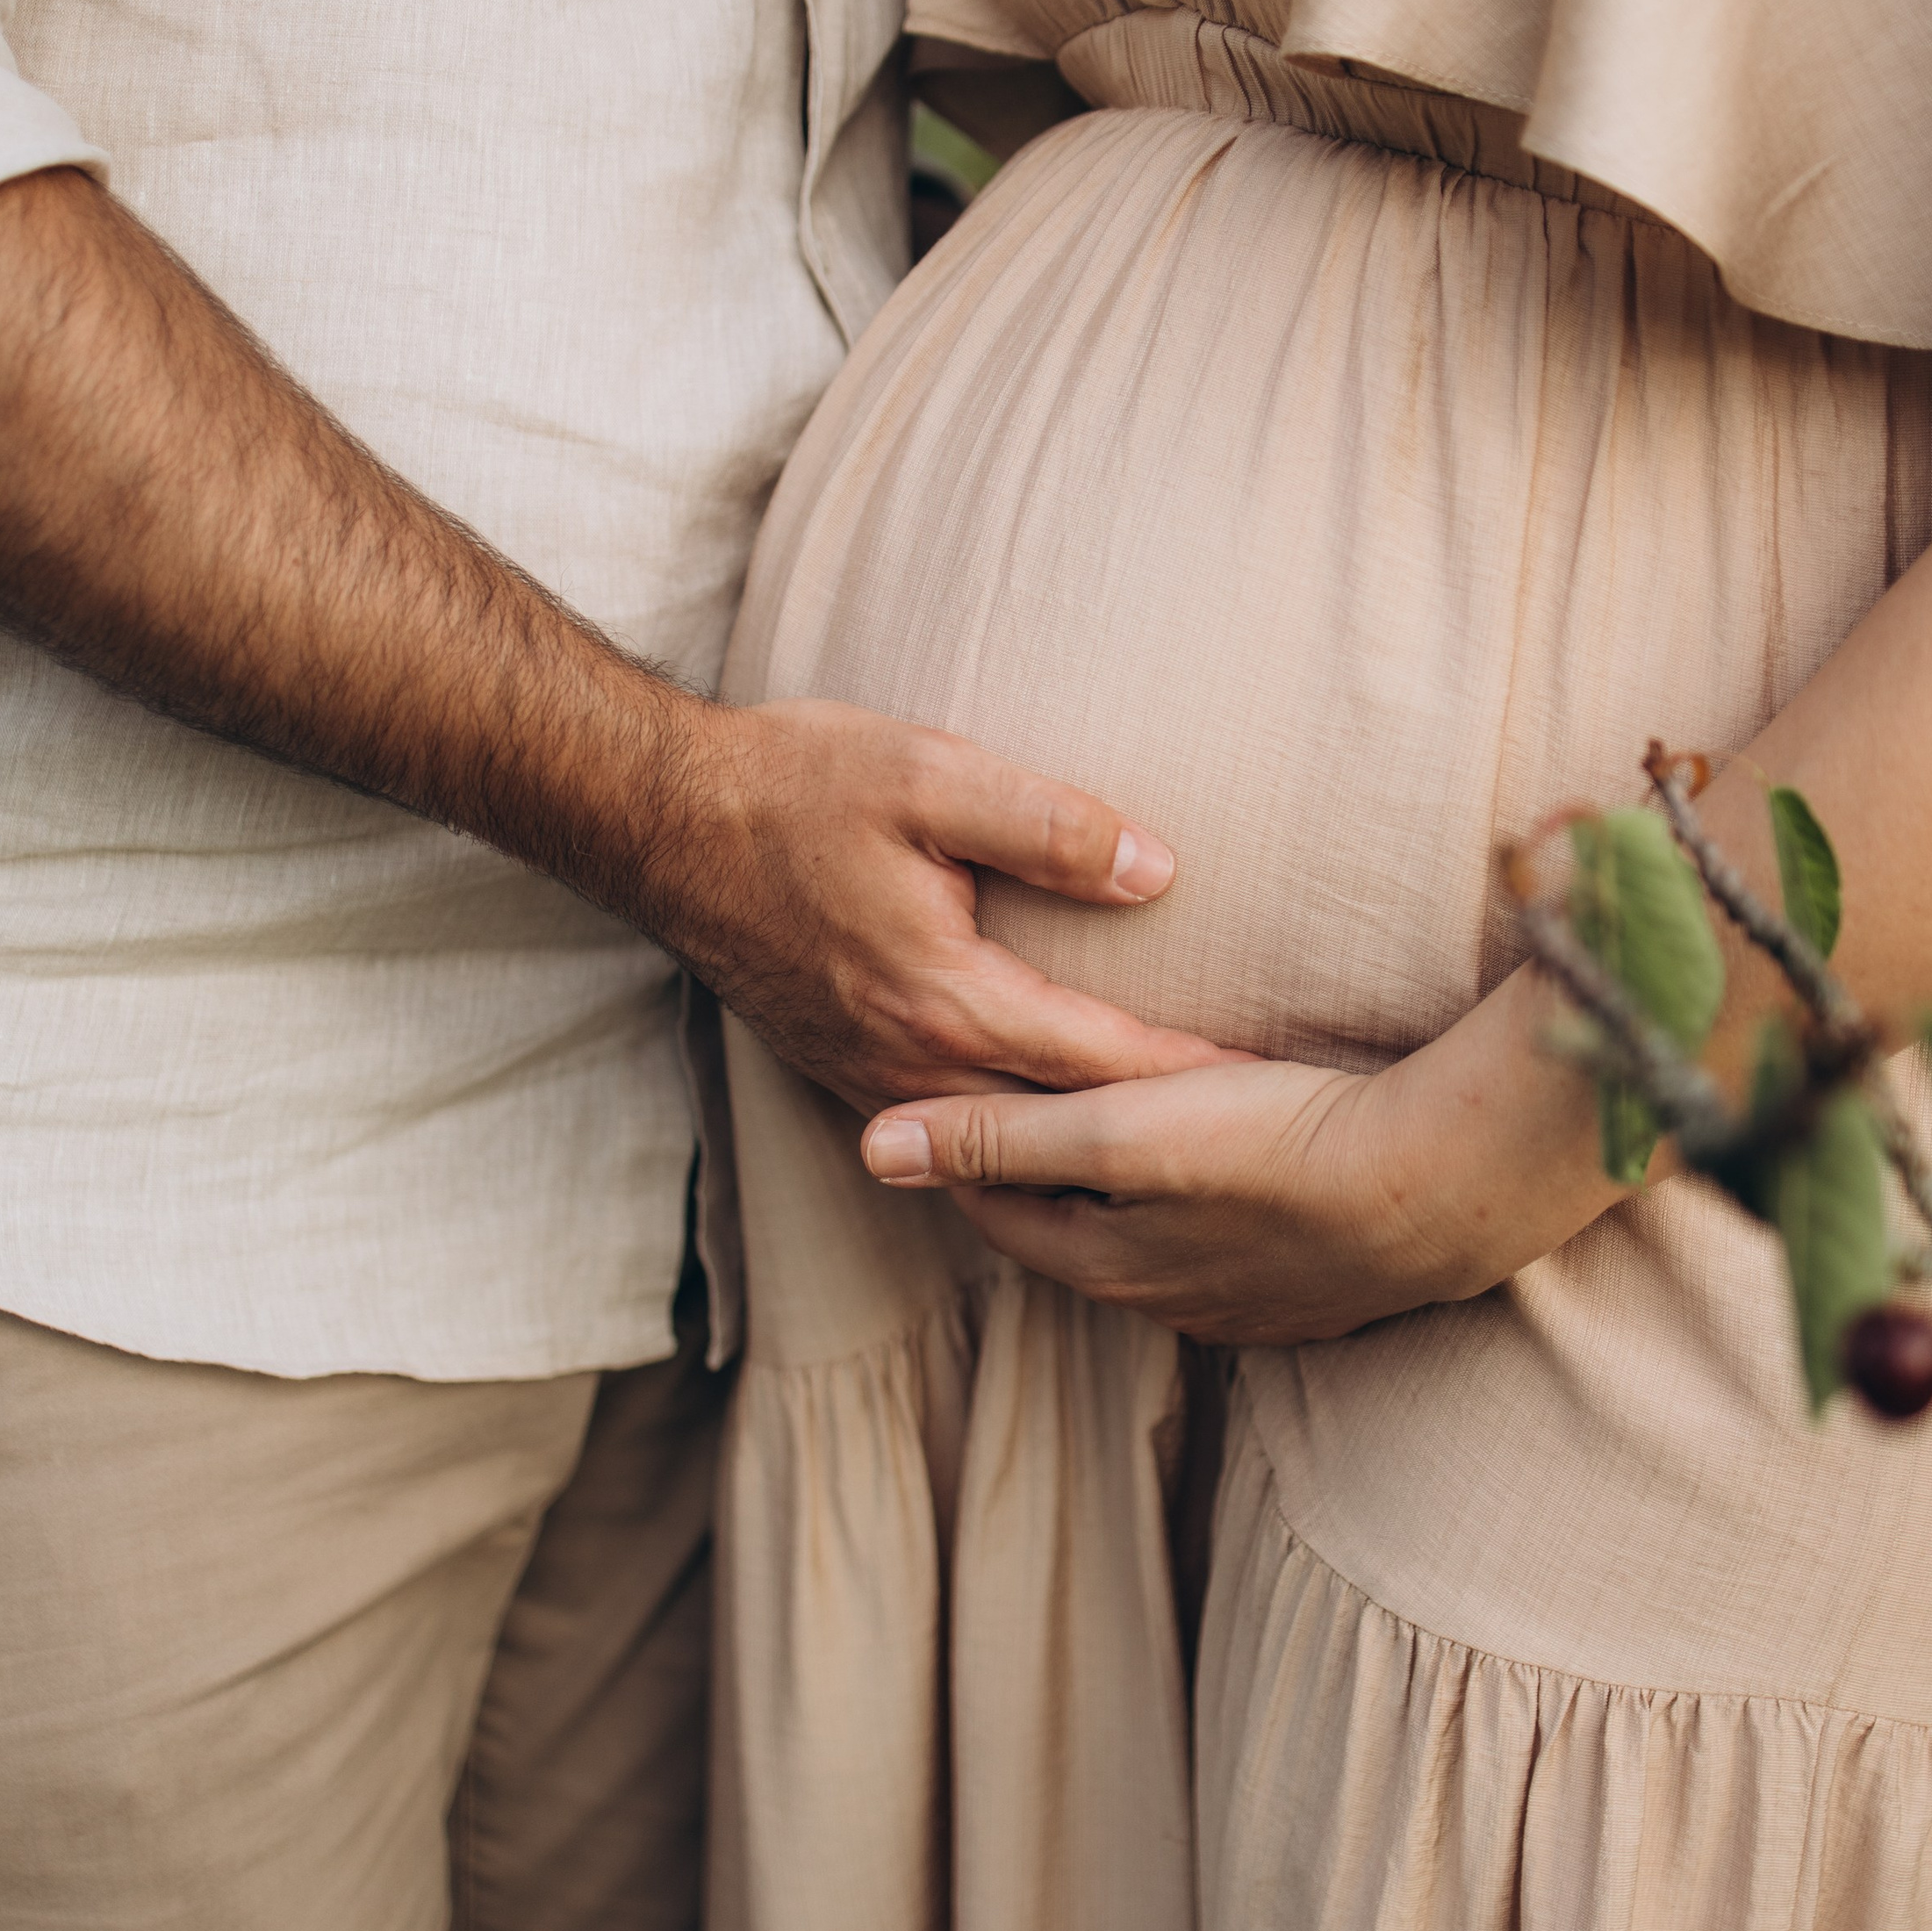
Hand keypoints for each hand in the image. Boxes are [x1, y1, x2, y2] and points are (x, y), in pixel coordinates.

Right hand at [660, 697, 1230, 1114]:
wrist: (660, 819)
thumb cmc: (793, 782)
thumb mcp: (929, 773)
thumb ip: (1048, 825)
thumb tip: (1158, 872)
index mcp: (944, 997)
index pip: (1099, 1061)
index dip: (1190, 1078)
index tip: (1272, 1091)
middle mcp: (907, 1062)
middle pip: (1060, 1125)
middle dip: (1154, 1136)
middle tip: (1253, 1146)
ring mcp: (869, 1077)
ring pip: (1002, 1142)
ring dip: (1085, 1152)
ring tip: (1174, 1157)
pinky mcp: (843, 1069)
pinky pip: (951, 1127)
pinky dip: (1015, 1140)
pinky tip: (1058, 1136)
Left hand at [857, 1054, 1478, 1344]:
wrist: (1447, 1184)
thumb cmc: (1280, 1145)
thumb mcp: (1119, 1128)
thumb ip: (999, 1135)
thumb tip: (871, 1148)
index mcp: (1108, 1264)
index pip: (999, 1209)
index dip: (964, 1148)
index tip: (943, 1089)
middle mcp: (1168, 1303)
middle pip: (1073, 1228)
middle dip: (1040, 1171)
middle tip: (1015, 1101)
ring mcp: (1248, 1307)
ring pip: (1155, 1244)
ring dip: (1129, 1194)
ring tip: (1121, 1128)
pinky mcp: (1318, 1292)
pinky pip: (1231, 1252)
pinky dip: (1205, 1210)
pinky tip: (1231, 1172)